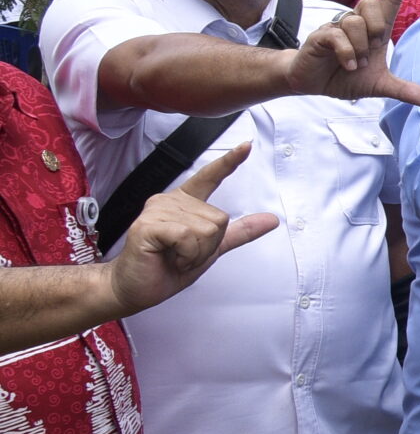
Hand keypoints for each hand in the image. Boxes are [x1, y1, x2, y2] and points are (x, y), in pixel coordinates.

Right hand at [107, 143, 278, 312]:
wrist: (134, 288)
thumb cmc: (166, 267)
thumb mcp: (211, 249)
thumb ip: (239, 232)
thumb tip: (271, 219)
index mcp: (185, 203)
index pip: (210, 177)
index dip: (229, 162)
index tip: (247, 145)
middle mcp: (170, 201)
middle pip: (219, 219)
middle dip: (208, 246)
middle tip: (184, 255)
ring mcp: (157, 211)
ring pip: (207, 230)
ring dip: (196, 253)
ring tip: (175, 257)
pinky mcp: (148, 225)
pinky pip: (188, 237)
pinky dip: (187, 255)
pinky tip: (170, 258)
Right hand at [284, 0, 419, 107]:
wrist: (313, 83)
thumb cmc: (345, 77)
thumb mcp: (378, 85)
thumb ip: (403, 89)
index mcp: (373, 30)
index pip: (388, 2)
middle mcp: (356, 24)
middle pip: (371, 4)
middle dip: (377, 27)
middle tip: (372, 49)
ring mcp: (337, 28)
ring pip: (355, 22)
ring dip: (360, 47)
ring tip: (357, 64)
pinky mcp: (320, 36)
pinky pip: (337, 36)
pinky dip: (347, 53)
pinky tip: (348, 65)